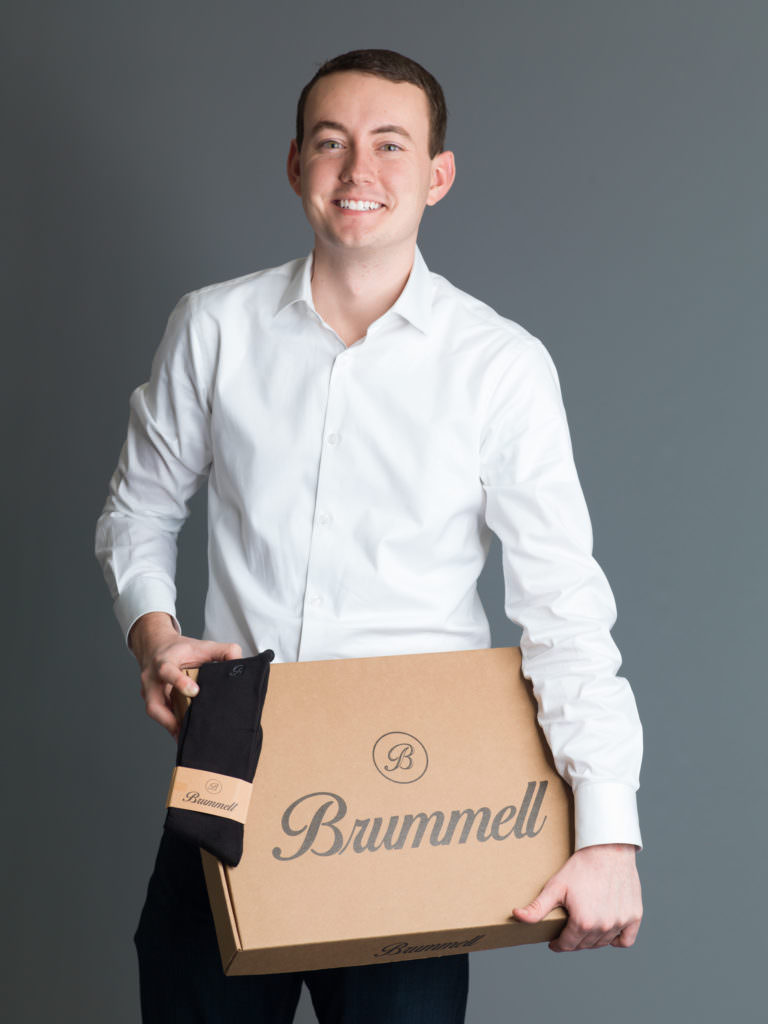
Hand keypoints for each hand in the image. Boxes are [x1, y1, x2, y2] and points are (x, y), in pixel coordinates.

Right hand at [128, 612, 241, 738]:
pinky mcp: (152, 701)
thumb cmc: (181, 649)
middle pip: (153, 703)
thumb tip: (240, 661)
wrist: (156, 647)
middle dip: (168, 718)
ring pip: (155, 713)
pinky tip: (184, 735)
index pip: (167, 671)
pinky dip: (171, 726)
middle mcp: (152, 679)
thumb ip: (223, 651)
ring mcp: (149, 692)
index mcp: (164, 661)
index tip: (195, 692)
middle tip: (186, 729)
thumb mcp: (202, 645)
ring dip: (171, 726)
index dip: (179, 682)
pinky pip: (160, 716)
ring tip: (187, 739)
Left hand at [513, 843, 641, 951]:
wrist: (608, 848)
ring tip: (583, 928)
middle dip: (573, 941)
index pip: (567, 945)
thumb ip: (536, 907)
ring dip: (592, 940)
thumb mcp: (555, 886)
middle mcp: (603, 927)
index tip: (553, 941)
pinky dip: (616, 939)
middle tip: (567, 932)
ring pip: (603, 943)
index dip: (557, 944)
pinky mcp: (634, 916)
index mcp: (583, 922)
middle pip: (584, 945)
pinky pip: (625, 940)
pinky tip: (606, 931)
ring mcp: (621, 922)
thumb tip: (516, 916)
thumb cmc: (580, 866)